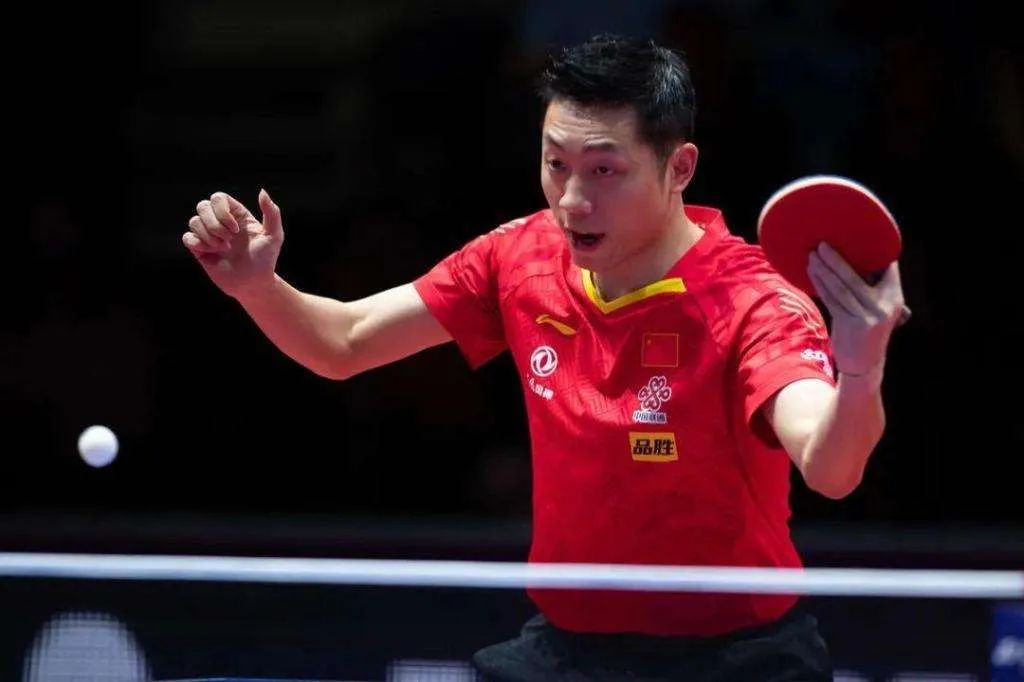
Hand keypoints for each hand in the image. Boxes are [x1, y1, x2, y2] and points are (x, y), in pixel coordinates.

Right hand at [182, 189, 283, 299]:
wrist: (254, 284)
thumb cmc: (266, 260)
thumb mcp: (274, 235)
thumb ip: (272, 212)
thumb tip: (262, 191)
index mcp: (236, 215)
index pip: (218, 198)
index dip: (222, 210)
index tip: (235, 229)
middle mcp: (221, 222)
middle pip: (203, 206)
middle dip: (215, 224)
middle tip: (230, 240)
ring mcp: (209, 235)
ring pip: (194, 221)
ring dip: (209, 236)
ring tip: (224, 249)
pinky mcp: (200, 249)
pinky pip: (187, 237)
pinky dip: (198, 244)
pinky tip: (212, 253)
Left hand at [807, 243, 908, 375]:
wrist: (864, 363)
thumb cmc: (865, 329)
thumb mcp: (877, 309)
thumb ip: (870, 288)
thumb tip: (849, 258)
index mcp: (894, 298)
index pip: (886, 269)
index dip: (872, 253)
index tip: (852, 236)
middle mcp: (884, 306)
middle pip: (854, 277)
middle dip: (836, 259)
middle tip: (821, 244)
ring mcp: (867, 316)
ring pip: (840, 287)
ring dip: (823, 270)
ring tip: (812, 256)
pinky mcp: (851, 324)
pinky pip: (831, 300)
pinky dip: (820, 285)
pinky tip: (811, 273)